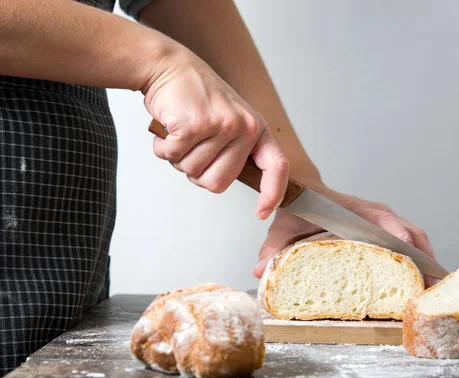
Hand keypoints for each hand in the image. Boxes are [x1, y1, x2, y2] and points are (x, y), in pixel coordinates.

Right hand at [142, 47, 288, 219]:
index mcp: (256, 128)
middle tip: (191, 146)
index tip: (262, 212)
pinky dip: (162, 148)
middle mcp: (243, 127)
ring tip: (181, 131)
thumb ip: (234, 150)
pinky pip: (173, 156)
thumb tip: (227, 182)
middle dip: (197, 173)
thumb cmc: (196, 97)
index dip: (272, 193)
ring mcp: (221, 125)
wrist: (169, 66)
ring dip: (177, 157)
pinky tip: (168, 127)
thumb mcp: (228, 120)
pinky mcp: (195, 125)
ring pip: (192, 171)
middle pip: (218, 183)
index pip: (276, 167)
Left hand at [254, 186, 439, 287]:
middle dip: (424, 258)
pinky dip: (420, 254)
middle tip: (432, 285)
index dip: (401, 242)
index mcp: (356, 213)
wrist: (304, 190)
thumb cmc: (299, 209)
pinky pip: (410, 238)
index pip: (385, 224)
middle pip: (410, 233)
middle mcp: (375, 213)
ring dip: (426, 258)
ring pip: (415, 236)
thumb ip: (273, 248)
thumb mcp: (284, 227)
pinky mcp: (385, 224)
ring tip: (434, 286)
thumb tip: (259, 271)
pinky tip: (424, 275)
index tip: (413, 260)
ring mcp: (383, 217)